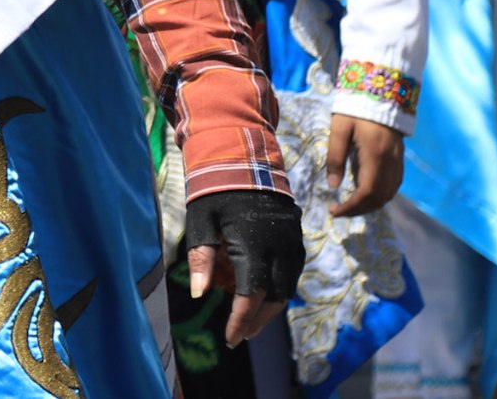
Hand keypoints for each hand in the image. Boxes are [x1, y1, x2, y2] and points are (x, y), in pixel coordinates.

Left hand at [183, 189, 304, 348]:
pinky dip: (278, 288)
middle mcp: (280, 245)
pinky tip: (263, 295)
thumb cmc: (214, 190)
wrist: (243, 158)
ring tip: (249, 321)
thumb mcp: (201, 220)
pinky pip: (292, 272)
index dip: (240, 319)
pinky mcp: (297, 236)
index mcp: (254, 242)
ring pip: (288, 287)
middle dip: (256, 319)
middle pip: (274, 296)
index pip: (250, 293)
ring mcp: (292, 241)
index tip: (230, 339)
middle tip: (240, 335)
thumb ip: (201, 257)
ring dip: (270, 307)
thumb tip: (199, 295)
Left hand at [325, 114, 405, 216]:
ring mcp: (398, 162)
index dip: (351, 207)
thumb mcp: (339, 129)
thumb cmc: (355, 109)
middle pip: (379, 198)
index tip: (334, 211)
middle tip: (339, 211)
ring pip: (389, 194)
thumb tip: (333, 186)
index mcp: (375, 155)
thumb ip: (335, 157)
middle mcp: (391, 163)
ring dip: (370, 205)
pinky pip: (394, 185)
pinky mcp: (399, 159)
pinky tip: (365, 193)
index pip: (366, 193)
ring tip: (350, 205)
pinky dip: (380, 195)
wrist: (380, 92)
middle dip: (359, 210)